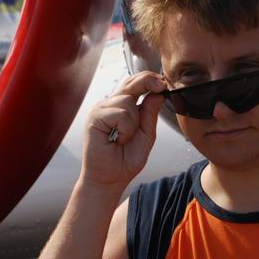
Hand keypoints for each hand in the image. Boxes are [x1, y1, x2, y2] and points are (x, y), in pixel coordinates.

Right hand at [79, 71, 166, 194]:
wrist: (110, 179)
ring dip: (133, 122)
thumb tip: (158, 93)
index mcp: (121, 106)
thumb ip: (150, 114)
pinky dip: (125, 128)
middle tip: (161, 86)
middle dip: (147, 82)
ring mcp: (101, 109)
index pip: (135, 83)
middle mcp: (110, 104)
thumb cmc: (125, 160)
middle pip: (130, 82)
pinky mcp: (95, 117)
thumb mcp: (146, 135)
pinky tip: (117, 140)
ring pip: (127, 100)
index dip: (150, 79)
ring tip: (124, 138)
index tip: (164, 83)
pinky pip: (120, 113)